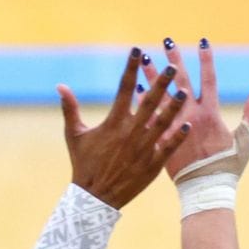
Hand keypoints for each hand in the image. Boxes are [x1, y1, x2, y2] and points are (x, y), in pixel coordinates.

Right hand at [57, 49, 190, 207]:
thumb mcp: (74, 135)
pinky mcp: (152, 164)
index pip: (123, 88)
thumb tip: (60, 86)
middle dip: (161, 83)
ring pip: (163, 123)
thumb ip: (69, 108)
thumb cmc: (84, 164)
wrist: (95, 197)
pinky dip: (179, 136)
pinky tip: (189, 124)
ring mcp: (143, 148)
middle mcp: (130, 132)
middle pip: (149, 102)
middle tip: (172, 66)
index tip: (137, 50)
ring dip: (174, 106)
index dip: (130, 68)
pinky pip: (168, 147)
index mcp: (113, 122)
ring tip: (185, 91)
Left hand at [153, 39, 248, 180]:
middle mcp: (190, 115)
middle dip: (173, 60)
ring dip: (152, 75)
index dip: (206, 59)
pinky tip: (136, 89)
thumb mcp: (246, 140)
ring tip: (144, 58)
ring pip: (160, 95)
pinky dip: (143, 102)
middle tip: (166, 41)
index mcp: (211, 113)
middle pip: (180, 81)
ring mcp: (173, 127)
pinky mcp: (161, 139)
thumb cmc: (228, 166)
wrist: (206, 190)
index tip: (202, 40)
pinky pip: (150, 116)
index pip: (209, 79)